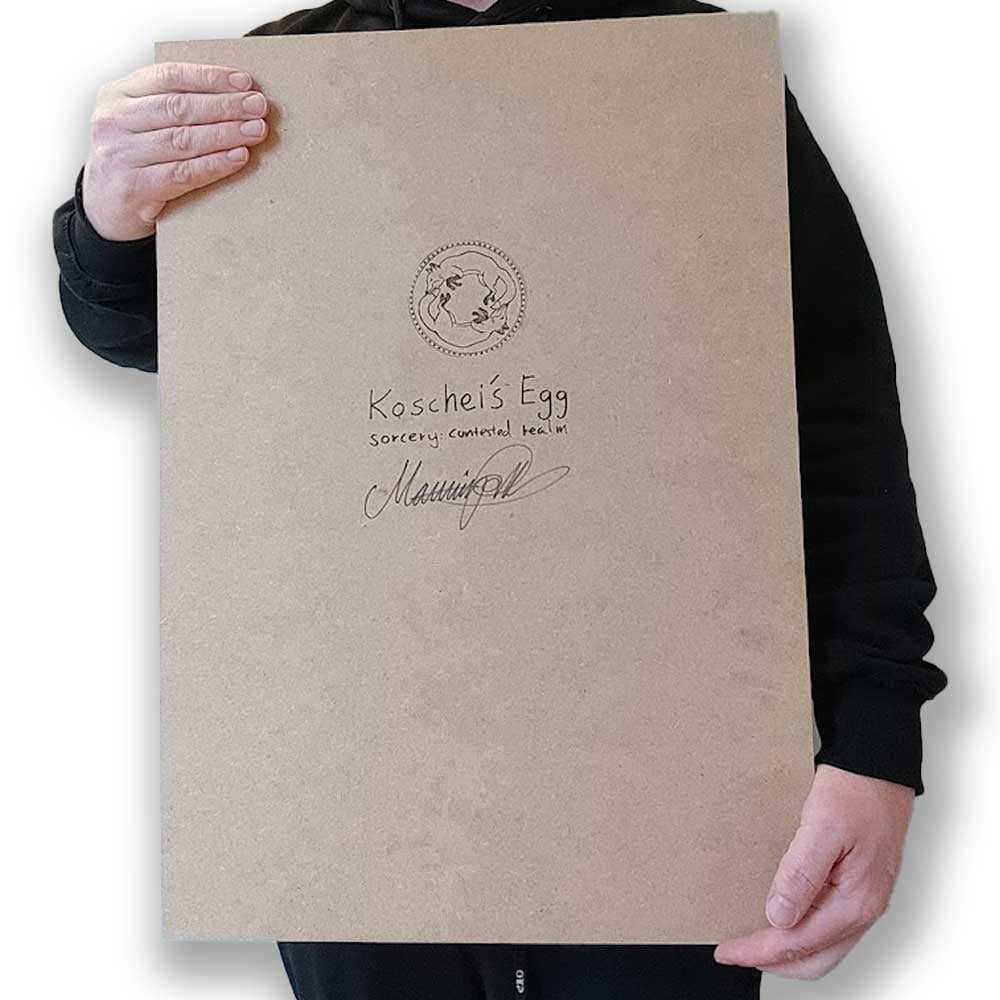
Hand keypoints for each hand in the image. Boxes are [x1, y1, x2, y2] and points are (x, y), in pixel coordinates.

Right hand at [82, 61, 269, 240]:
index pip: (168, 76)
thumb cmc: (133, 160)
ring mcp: (120, 154)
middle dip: (225, 106)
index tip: (244, 82)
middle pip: (179, 108)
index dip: (209, 77)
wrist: (104, 208)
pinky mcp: (133, 187)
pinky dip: (214, 165)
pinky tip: (238, 158)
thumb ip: (169, 106)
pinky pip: (183, 173)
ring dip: (225, 134)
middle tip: (258, 107)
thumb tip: (231, 95)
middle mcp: (114, 120)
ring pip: (183, 139)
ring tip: (255, 131)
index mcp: (116, 94)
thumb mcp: (139, 122)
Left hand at [714, 763, 913, 979]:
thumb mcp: (822, 828)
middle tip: (736, 951)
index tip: (727, 950)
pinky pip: (828, 924)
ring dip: (788, 950)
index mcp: (856, 902)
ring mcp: (863, 898)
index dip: (759, 950)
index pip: (799, 943)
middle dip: (773, 961)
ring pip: (823, 946)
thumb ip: (801, 874)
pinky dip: (802, 931)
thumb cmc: (856, 791)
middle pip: (814, 958)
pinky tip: (783, 916)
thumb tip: (778, 916)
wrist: (878, 767)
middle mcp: (863, 908)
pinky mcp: (857, 885)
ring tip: (754, 941)